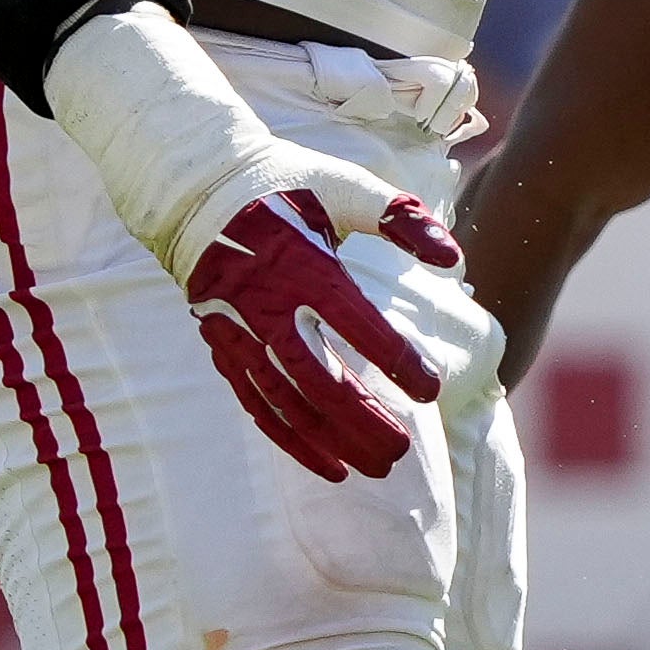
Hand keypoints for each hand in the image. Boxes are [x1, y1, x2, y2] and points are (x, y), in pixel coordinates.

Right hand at [179, 164, 459, 481]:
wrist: (195, 187)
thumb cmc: (286, 183)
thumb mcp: (345, 186)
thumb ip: (401, 218)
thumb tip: (454, 257)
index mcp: (302, 261)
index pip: (354, 321)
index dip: (393, 358)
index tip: (431, 388)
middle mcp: (267, 303)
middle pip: (318, 377)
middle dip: (362, 419)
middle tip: (403, 449)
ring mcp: (240, 330)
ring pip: (288, 400)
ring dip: (332, 439)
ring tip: (378, 467)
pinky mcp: (224, 346)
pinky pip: (258, 404)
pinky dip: (292, 440)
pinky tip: (330, 465)